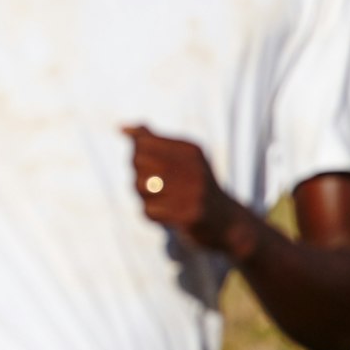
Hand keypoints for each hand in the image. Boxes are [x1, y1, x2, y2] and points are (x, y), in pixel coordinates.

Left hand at [123, 125, 244, 252]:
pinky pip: (148, 210)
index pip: (144, 141)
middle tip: (153, 186)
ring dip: (143, 196)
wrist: (227, 222)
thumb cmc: (195, 186)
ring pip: (140, 186)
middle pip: (138, 161)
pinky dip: (151, 214)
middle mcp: (194, 167)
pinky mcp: (189, 216)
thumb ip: (151, 142)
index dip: (136, 153)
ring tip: (160, 199)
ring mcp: (194, 192)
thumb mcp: (181, 158)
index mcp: (191, 149)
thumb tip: (121, 128)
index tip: (148, 165)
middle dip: (137, 174)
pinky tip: (165, 214)